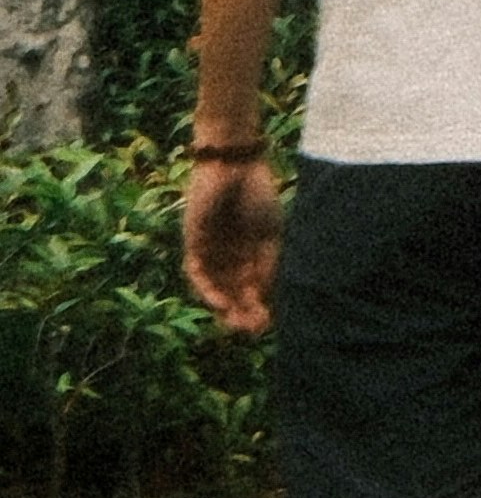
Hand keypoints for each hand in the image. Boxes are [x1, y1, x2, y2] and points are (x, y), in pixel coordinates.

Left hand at [181, 157, 282, 337]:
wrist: (235, 166)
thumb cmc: (257, 195)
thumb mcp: (269, 235)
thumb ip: (266, 266)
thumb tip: (264, 299)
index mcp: (250, 253)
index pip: (252, 289)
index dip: (258, 308)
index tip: (267, 325)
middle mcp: (228, 257)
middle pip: (233, 294)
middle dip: (242, 314)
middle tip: (252, 331)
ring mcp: (210, 252)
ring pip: (215, 289)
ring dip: (225, 309)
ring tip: (237, 324)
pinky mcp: (193, 245)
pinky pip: (197, 274)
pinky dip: (208, 290)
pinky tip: (221, 302)